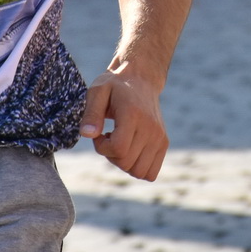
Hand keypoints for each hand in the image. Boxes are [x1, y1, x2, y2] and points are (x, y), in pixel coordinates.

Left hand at [79, 64, 167, 180]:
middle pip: (126, 162)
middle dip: (110, 155)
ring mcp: (159, 137)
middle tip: (108, 137)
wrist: (141, 78)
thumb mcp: (97, 92)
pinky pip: (151, 173)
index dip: (102, 147)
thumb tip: (87, 135)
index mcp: (133, 114)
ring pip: (138, 171)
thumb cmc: (115, 86)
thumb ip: (91, 114)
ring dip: (123, 163)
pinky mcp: (163, 143)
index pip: (118, 148)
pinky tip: (130, 150)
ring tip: (120, 144)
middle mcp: (150, 127)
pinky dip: (137, 168)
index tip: (99, 134)